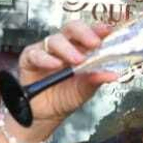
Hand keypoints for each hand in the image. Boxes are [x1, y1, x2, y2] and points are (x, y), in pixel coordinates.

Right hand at [14, 20, 120, 134]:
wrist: (45, 114)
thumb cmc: (65, 97)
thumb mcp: (85, 90)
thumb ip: (96, 79)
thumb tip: (112, 74)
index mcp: (81, 49)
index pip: (91, 33)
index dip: (99, 29)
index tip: (109, 29)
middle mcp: (64, 46)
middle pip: (73, 28)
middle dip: (84, 33)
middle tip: (94, 43)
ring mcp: (47, 50)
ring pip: (55, 40)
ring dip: (67, 49)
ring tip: (77, 60)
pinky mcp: (29, 57)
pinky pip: (36, 53)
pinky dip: (46, 58)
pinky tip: (55, 64)